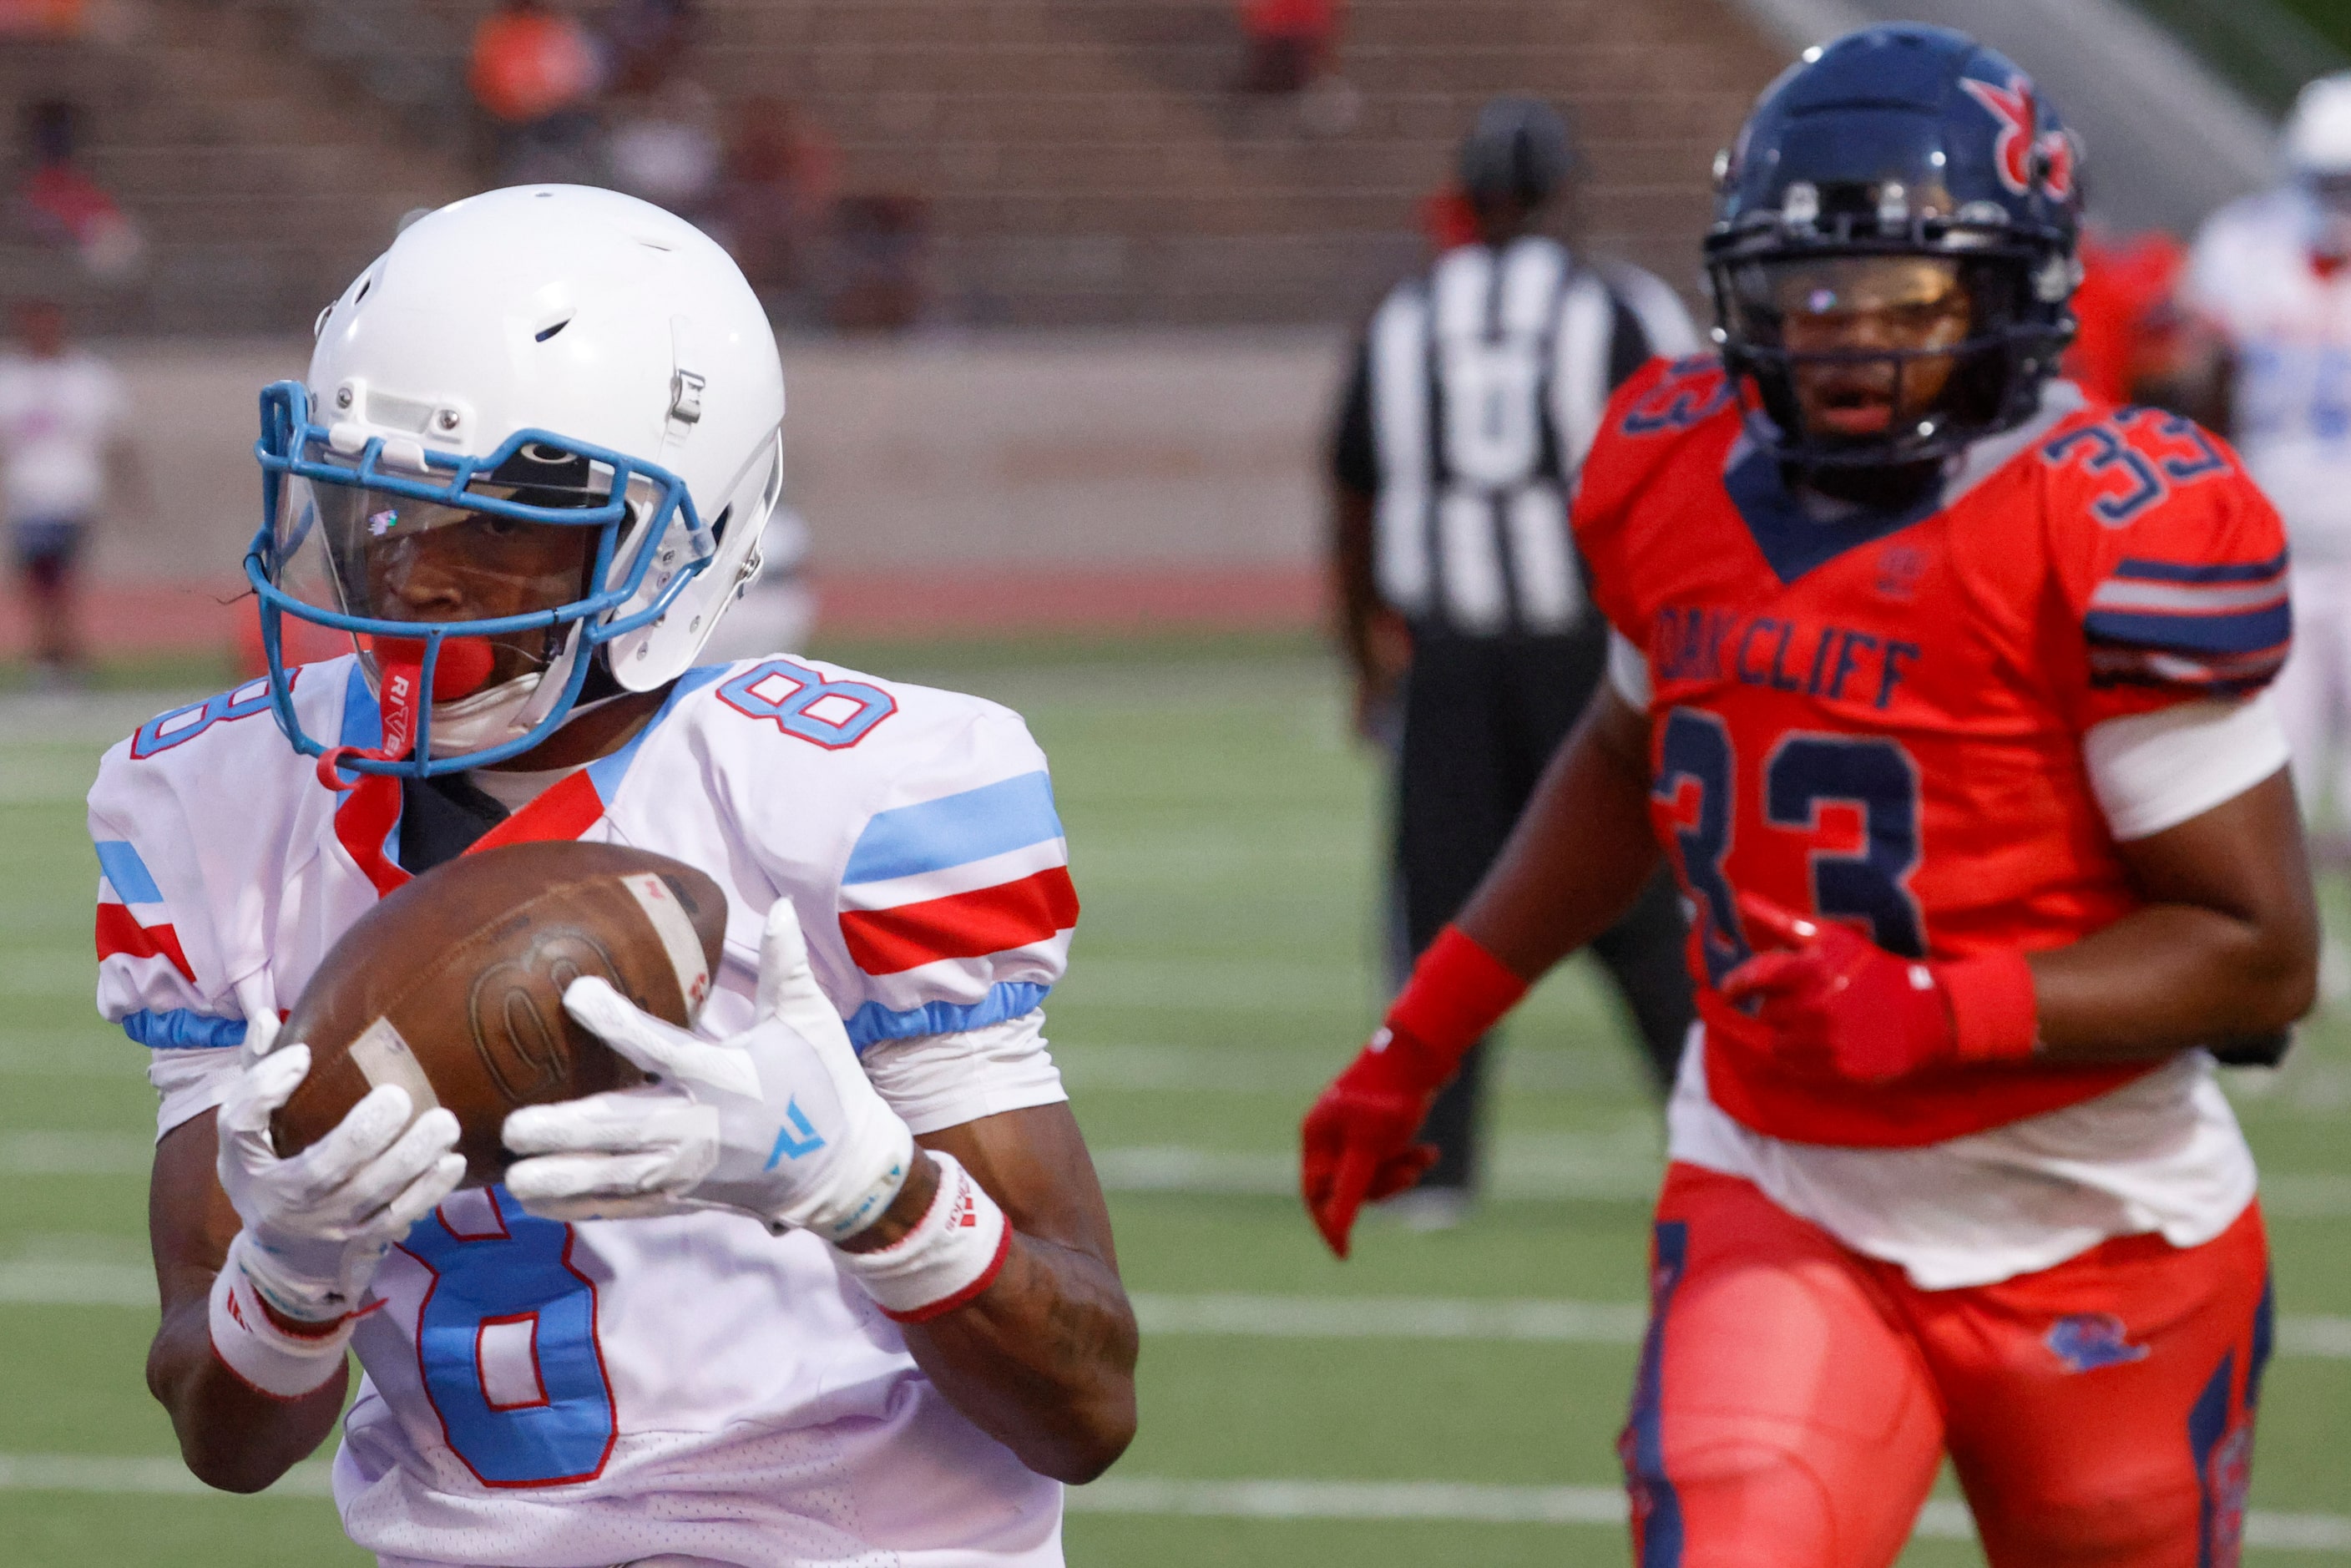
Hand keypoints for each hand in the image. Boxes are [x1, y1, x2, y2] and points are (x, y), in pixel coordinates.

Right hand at [215, 1044, 464, 1324]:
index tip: (302, 1055)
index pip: (240, 1126)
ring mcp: (329, 1224)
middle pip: (320, 1170)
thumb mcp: (248, 1137)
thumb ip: (258, 1077)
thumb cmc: (270, 1175)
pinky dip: (428, 1192)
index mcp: (248, 1164)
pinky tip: (452, 1161)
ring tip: (444, 1122)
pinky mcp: (365, 1240)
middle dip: (361, 1134)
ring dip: (410, 1160)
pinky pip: (399, 1217)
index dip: (264, 1090)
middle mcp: (284, 1200)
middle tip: (399, 1096)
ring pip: (370, 1196)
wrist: (286, 1259)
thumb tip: (269, 1017)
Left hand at [503, 898, 916, 1241]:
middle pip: (624, 1127)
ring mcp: (690, 1170)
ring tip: (512, 1177)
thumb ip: (789, 966)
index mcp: (729, 1077)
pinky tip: (536, 1201)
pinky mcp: (685, 1197)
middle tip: (514, 1126)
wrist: (842, 1169)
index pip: (663, 1047)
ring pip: (616, 1176)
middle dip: (568, 1130)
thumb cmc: (824, 1085)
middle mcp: (703, 1128)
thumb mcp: (811, 1021)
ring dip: (564, 1177)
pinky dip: (581, 1205)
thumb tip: (783, 905)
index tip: (575, 994)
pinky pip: (625, 1205)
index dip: (618, 1022)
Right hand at [1299, 1024, 1445, 1259]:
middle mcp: (1330, 1133)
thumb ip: (1350, 1189)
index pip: (1315, 1194)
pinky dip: (1408, 1158)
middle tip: (1408, 1176)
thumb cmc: (1390, 1097)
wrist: (1422, 1053)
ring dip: (1399, 1172)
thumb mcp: (1369, 1149)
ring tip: (1424, 1156)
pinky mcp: (1380, 1126)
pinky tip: (1429, 1151)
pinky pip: (1389, 1158)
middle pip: (1347, 1186)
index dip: (1328, 1224)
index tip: (1344, 1253)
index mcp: (1316, 1136)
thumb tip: (1336, 1229)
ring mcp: (1354, 1129)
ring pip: (1372, 1173)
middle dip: (1381, 1186)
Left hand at [1720, 893, 1961, 1084]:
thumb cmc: (1872, 970)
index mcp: (1809, 971)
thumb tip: (1741, 900)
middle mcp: (1813, 1007)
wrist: (1926, 1013)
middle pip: (1767, 1012)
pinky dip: (1802, 1057)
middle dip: (1780, 1006)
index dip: (1735, 985)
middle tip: (1808, 1001)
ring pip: (1778, 1042)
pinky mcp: (1838, 1069)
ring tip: (1818, 1023)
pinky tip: (1824, 1043)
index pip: (1754, 978)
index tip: (1728, 991)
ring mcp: (1825, 1041)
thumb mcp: (1831, 938)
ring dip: (1789, 1033)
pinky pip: (1795, 1067)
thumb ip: (1782, 922)